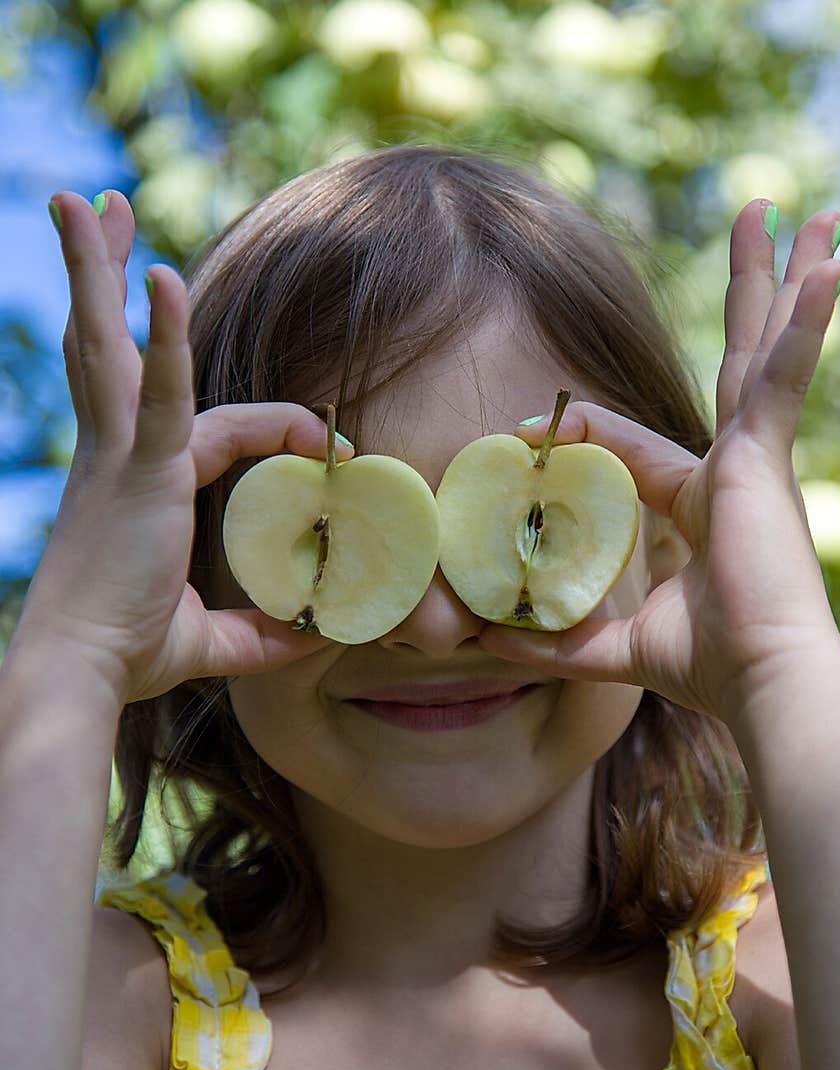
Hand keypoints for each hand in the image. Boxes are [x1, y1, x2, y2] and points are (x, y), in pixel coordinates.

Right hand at [17, 189, 350, 706]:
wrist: (82, 671)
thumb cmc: (126, 656)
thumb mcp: (206, 640)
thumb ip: (258, 635)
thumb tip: (311, 640)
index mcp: (130, 482)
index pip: (205, 421)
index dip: (276, 427)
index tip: (329, 444)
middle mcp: (114, 454)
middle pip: (106, 346)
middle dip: (104, 277)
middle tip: (101, 209)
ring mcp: (119, 455)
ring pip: (108, 345)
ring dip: (100, 270)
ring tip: (90, 200)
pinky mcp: (136, 468)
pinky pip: (159, 390)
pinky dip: (165, 336)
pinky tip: (162, 277)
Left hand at [478, 199, 839, 727]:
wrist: (761, 682)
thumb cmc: (709, 667)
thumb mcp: (614, 645)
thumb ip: (556, 638)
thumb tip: (488, 640)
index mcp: (700, 502)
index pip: (630, 447)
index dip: (574, 437)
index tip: (520, 436)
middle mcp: (732, 468)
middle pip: (732, 362)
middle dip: (745, 297)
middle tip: (760, 226)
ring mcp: (754, 457)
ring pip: (758, 348)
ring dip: (775, 279)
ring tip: (797, 212)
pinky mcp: (766, 458)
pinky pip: (779, 376)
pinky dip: (802, 325)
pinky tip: (828, 268)